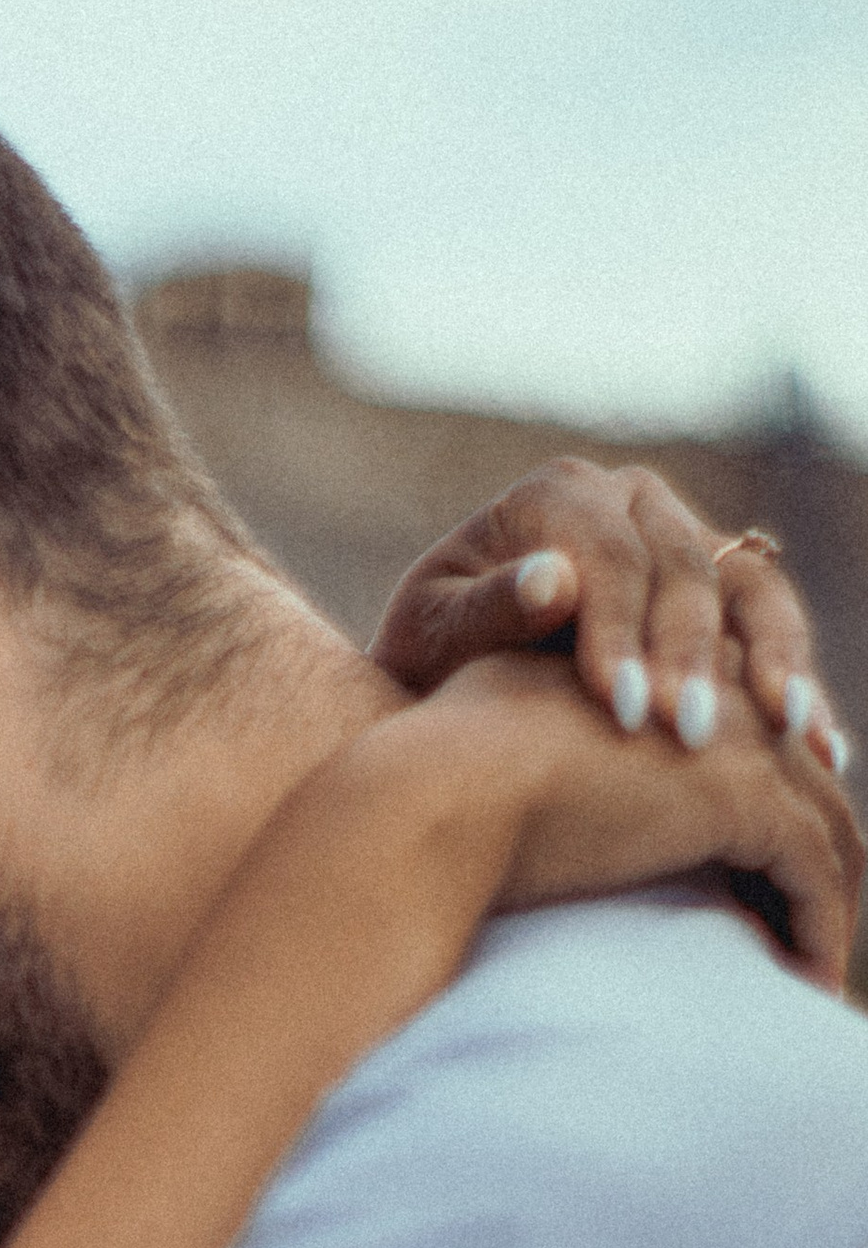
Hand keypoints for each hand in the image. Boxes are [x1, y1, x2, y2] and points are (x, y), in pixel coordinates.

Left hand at [372, 459, 847, 771]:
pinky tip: (819, 751)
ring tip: (789, 736)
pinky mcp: (718, 592)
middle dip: (693, 655)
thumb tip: (552, 580)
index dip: (621, 628)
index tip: (622, 707)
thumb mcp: (430, 637)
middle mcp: (632, 501)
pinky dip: (797, 686)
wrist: (445, 675)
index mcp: (558, 496)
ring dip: (776, 662)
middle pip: (686, 567)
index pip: (607, 553)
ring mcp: (684, 539)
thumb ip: (486, 610)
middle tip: (689, 734)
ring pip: (750, 587)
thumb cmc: (427, 660)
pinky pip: (773, 628)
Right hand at [406, 653, 862, 987]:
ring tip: (814, 971)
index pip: (738, 734)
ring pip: (824, 824)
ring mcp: (732, 738)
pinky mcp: (743, 799)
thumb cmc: (427, 793)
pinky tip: (808, 982)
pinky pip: (814, 871)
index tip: (761, 880)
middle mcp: (702, 685)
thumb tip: (540, 817)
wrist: (431, 796)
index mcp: (647, 666)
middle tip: (810, 929)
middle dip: (815, 857)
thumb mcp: (490, 760)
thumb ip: (538, 766)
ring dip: (825, 904)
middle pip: (798, 773)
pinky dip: (821, 929)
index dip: (761, 804)